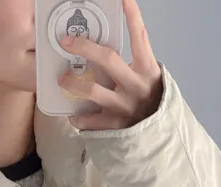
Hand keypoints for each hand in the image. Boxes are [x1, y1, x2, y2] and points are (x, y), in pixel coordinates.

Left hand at [58, 0, 162, 131]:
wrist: (158, 137)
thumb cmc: (147, 100)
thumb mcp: (146, 77)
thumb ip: (131, 63)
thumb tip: (103, 47)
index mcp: (147, 69)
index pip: (140, 37)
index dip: (132, 16)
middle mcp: (136, 86)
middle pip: (108, 59)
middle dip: (85, 47)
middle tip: (66, 41)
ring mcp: (124, 107)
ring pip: (93, 91)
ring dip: (73, 83)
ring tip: (62, 79)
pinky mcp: (114, 126)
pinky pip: (89, 120)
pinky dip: (78, 117)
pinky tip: (72, 114)